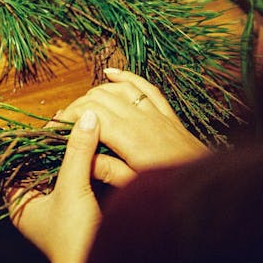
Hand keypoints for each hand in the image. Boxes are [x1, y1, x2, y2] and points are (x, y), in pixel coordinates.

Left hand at [7, 108, 101, 262]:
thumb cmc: (75, 238)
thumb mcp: (74, 187)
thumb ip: (78, 150)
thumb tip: (86, 116)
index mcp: (20, 202)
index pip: (20, 161)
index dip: (34, 140)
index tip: (51, 120)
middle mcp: (34, 207)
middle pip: (43, 165)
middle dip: (59, 147)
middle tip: (73, 122)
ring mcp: (55, 213)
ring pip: (62, 174)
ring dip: (76, 158)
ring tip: (86, 132)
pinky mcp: (76, 216)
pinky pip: (78, 185)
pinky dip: (87, 171)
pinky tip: (99, 153)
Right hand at [61, 68, 208, 187]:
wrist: (208, 186)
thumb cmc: (171, 190)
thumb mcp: (135, 186)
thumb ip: (108, 170)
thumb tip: (80, 157)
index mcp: (130, 137)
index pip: (90, 115)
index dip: (68, 119)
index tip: (54, 130)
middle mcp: (142, 118)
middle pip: (100, 99)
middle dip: (77, 107)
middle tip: (61, 123)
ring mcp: (156, 113)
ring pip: (119, 89)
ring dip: (96, 92)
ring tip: (79, 106)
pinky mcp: (167, 114)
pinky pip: (145, 87)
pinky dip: (127, 77)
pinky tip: (111, 73)